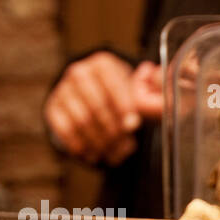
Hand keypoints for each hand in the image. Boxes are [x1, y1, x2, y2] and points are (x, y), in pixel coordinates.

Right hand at [44, 52, 162, 165]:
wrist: (97, 100)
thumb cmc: (127, 100)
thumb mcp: (145, 96)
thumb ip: (157, 102)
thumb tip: (166, 104)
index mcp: (104, 64)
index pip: (113, 85)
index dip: (124, 107)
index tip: (133, 125)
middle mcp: (80, 73)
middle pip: (97, 106)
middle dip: (114, 130)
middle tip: (126, 145)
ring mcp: (63, 90)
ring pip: (82, 121)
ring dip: (100, 142)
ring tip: (114, 153)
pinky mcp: (53, 108)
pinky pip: (65, 130)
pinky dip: (81, 146)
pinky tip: (95, 154)